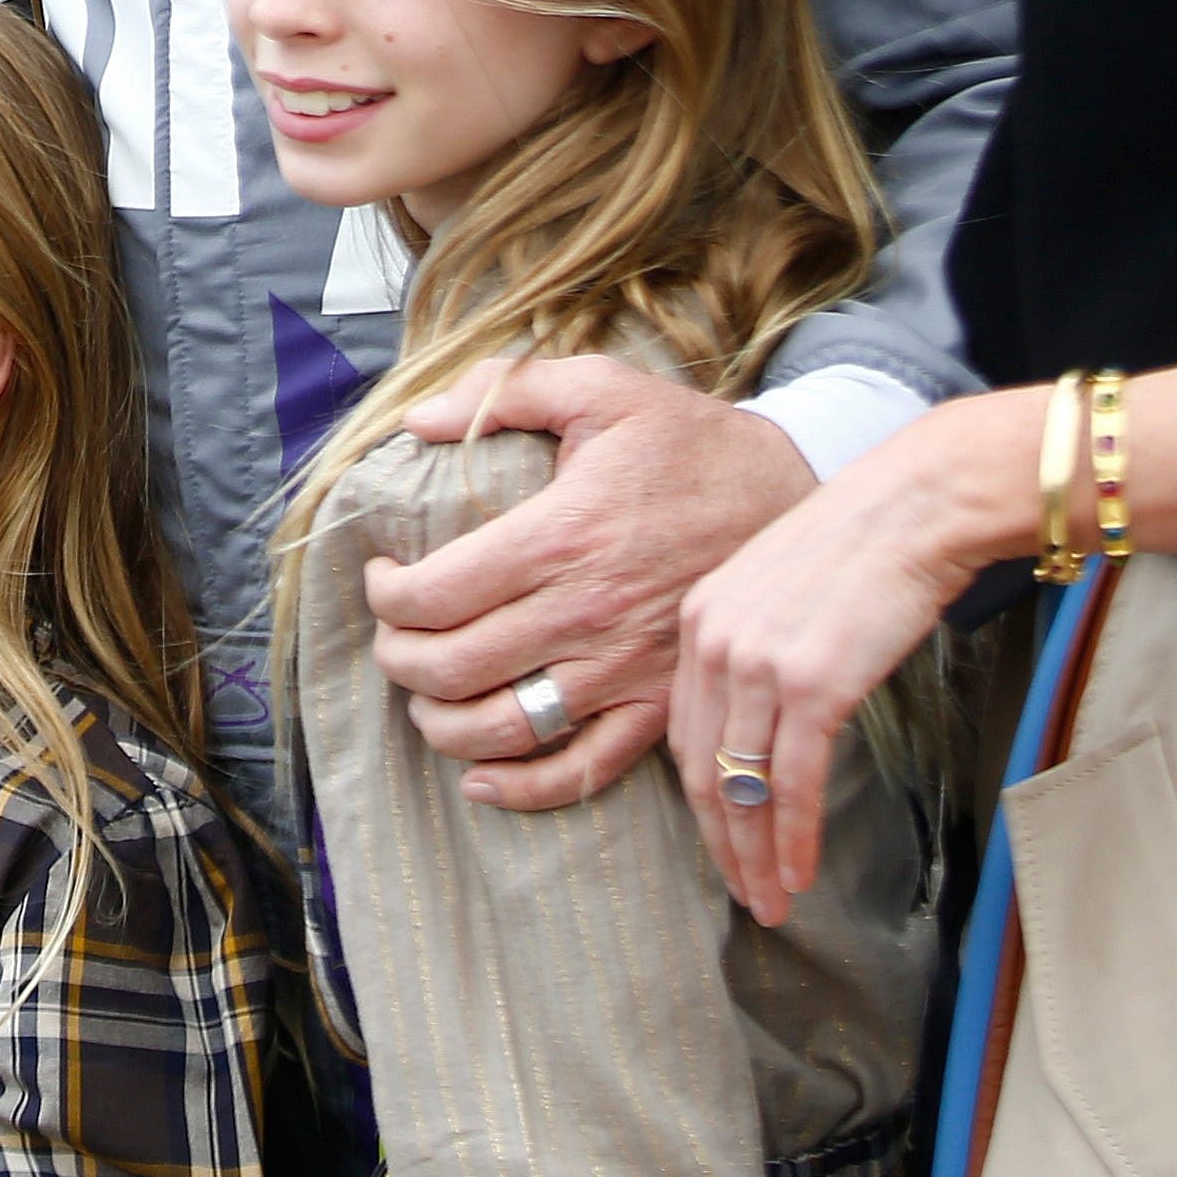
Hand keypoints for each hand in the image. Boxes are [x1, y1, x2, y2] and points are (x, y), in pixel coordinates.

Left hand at [357, 358, 815, 810]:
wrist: (792, 495)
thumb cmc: (689, 442)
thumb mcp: (603, 388)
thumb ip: (506, 389)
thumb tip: (419, 419)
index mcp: (561, 535)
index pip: (434, 593)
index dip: (386, 597)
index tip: (383, 579)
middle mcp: (585, 612)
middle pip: (451, 668)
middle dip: (399, 659)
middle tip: (395, 636)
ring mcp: (624, 669)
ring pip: (502, 728)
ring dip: (441, 724)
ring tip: (427, 695)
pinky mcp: (658, 706)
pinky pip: (582, 770)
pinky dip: (521, 789)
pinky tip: (481, 780)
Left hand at [666, 391, 1027, 926]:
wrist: (918, 504)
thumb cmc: (864, 543)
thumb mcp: (780, 587)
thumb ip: (756, 648)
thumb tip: (765, 721)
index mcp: (701, 619)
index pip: (684, 731)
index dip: (703, 798)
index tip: (723, 841)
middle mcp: (715, 642)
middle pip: (700, 768)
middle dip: (722, 843)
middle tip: (743, 894)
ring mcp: (759, 664)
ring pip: (740, 786)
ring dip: (756, 857)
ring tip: (772, 902)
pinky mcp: (813, 684)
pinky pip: (790, 783)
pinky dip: (793, 837)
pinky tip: (801, 872)